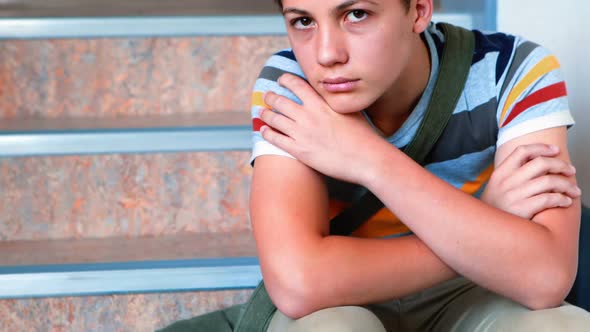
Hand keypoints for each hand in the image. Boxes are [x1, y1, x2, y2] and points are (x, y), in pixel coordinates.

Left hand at [259, 73, 382, 183]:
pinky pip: (276, 139)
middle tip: (268, 96)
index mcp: (321, 103)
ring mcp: (302, 133)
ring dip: (266, 114)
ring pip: (274, 119)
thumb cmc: (363, 135)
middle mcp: (308, 115)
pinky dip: (266, 133)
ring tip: (262, 112)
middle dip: (271, 97)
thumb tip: (335, 94)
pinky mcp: (299, 151)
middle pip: (280, 101)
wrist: (366, 158)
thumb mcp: (351, 110)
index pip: (297, 84)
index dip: (285, 80)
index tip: (281, 80)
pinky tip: (263, 131)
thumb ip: (337, 101)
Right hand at [481, 144, 580, 219]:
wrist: (484, 231)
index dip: (541, 148)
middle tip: (570, 171)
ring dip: (567, 184)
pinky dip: (562, 199)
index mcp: (500, 173)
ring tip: (574, 190)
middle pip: (540, 163)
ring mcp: (513, 196)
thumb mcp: (496, 187)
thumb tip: (541, 163)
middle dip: (561, 165)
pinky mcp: (521, 210)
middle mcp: (506, 182)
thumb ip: (513, 174)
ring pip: (549, 181)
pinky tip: (566, 201)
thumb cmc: (495, 209)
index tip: (555, 150)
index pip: (522, 151)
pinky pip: (549, 199)